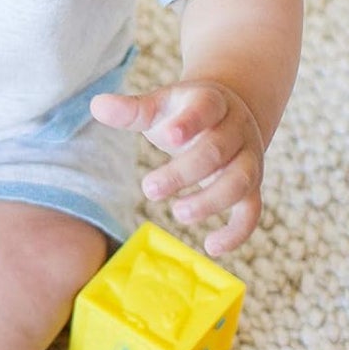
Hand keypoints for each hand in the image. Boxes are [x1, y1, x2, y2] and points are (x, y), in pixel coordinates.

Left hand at [90, 80, 264, 255]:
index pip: (206, 108)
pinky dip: (237, 232)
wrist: (227, 115)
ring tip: (178, 213)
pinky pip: (252, 211)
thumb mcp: (159, 106)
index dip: (190, 122)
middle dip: (183, 172)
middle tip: (149, 189)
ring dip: (210, 201)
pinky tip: (211, 247)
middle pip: (217, 151)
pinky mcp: (252, 186)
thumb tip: (96, 105)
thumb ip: (132, 110)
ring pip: (240, 181)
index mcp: (212, 102)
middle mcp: (236, 130)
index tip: (170, 136)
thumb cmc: (183, 113)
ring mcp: (248, 158)